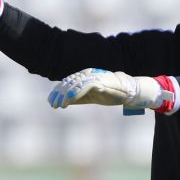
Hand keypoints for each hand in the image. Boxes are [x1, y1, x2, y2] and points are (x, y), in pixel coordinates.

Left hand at [48, 68, 172, 109]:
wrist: (128, 91)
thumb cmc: (110, 93)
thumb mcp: (91, 96)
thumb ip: (78, 97)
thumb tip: (65, 102)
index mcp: (85, 75)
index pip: (67, 82)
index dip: (58, 92)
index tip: (51, 102)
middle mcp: (87, 74)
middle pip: (68, 82)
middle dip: (59, 94)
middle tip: (53, 105)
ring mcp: (93, 76)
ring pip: (74, 84)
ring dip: (65, 95)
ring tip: (59, 106)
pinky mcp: (99, 81)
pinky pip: (84, 87)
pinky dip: (75, 94)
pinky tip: (68, 102)